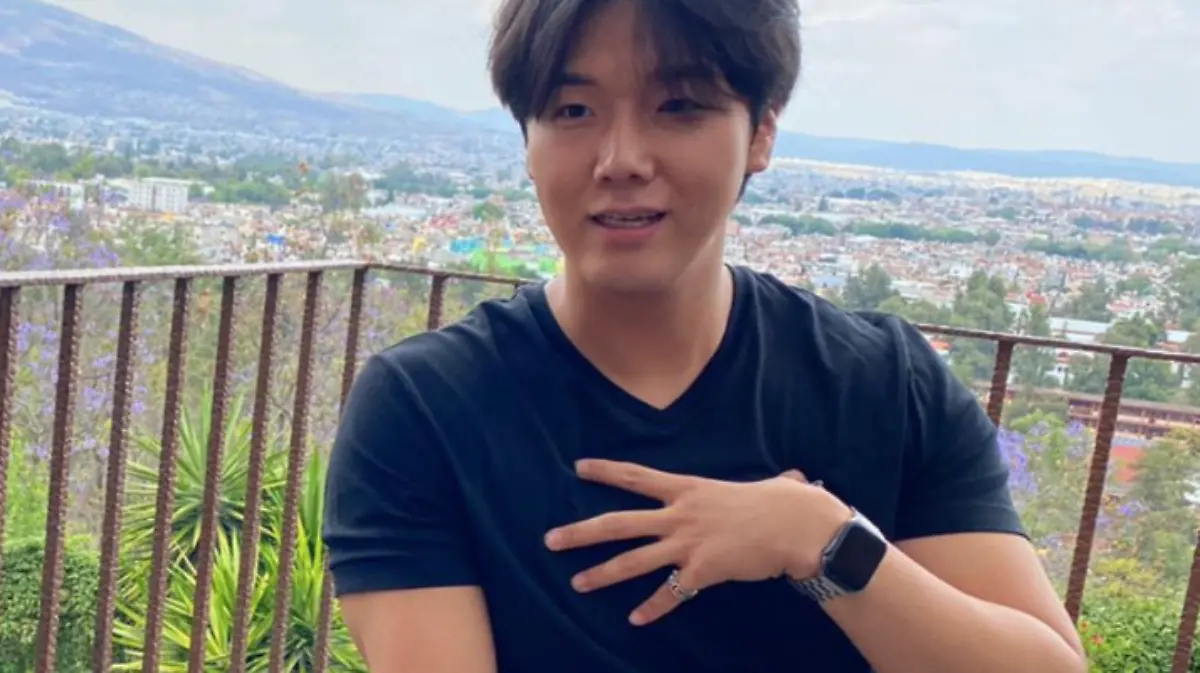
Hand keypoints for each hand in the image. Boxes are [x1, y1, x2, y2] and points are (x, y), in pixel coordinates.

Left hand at [544, 459, 851, 625]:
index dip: (606, 472)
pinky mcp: (702, 572)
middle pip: (618, 523)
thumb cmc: (789, 502)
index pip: (637, 477)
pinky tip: (635, 620)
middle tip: (550, 539)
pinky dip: (653, 608)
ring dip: (602, 574)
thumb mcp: (772, 484)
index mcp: (689, 488)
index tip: (578, 467)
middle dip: (581, 532)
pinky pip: (670, 594)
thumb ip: (774, 480)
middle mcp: (680, 515)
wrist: (798, 527)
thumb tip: (796, 477)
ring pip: (633, 561)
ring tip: (576, 583)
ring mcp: (687, 544)